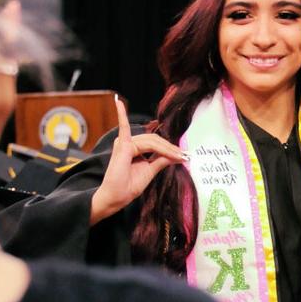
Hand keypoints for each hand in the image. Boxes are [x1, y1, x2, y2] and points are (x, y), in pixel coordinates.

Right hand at [89, 96, 186, 224]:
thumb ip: (161, 161)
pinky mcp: (123, 146)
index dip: (170, 149)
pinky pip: (123, 127)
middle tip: (185, 156)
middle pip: (155, 140)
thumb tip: (177, 155)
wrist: (116, 198)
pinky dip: (121, 114)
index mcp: (134, 149)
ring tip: (179, 156)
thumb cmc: (128, 187)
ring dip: (166, 148)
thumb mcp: (150, 171)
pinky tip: (119, 103)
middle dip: (170, 148)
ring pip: (152, 141)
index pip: (156, 144)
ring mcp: (125, 143)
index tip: (184, 156)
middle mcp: (128, 143)